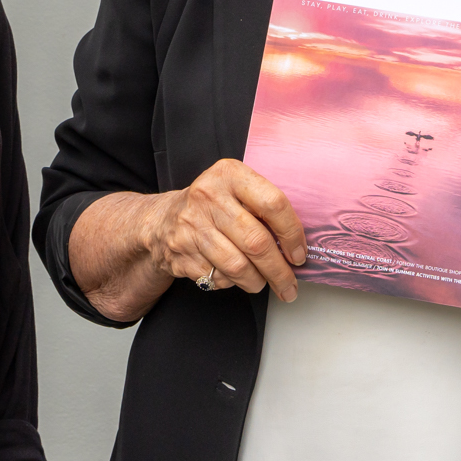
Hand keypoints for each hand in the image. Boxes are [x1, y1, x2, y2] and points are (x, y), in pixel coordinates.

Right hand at [140, 159, 307, 300]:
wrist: (161, 221)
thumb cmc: (212, 206)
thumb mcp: (235, 189)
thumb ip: (263, 205)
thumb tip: (297, 244)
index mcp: (229, 174)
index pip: (273, 203)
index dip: (292, 234)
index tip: (299, 254)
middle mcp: (208, 197)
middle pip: (257, 242)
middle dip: (279, 271)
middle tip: (290, 285)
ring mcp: (192, 227)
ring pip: (238, 266)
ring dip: (258, 281)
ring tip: (265, 283)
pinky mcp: (181, 253)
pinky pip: (218, 278)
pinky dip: (232, 283)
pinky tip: (234, 276)